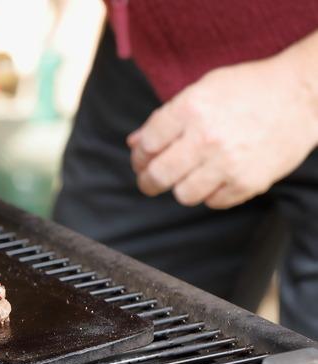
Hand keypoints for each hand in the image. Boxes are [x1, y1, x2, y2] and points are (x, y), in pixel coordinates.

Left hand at [128, 33, 317, 208]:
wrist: (302, 94)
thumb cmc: (247, 88)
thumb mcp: (201, 90)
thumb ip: (164, 119)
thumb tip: (134, 143)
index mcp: (190, 109)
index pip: (145, 145)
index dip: (139, 155)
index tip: (142, 159)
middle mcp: (205, 138)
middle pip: (158, 175)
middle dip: (147, 181)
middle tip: (149, 181)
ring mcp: (228, 163)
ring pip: (182, 194)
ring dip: (180, 188)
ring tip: (188, 176)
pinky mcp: (248, 182)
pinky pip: (213, 202)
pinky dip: (210, 194)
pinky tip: (215, 178)